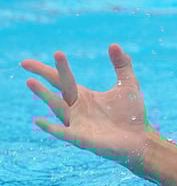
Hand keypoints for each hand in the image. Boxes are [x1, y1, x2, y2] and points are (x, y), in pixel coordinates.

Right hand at [22, 44, 153, 167]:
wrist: (141, 140)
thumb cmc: (132, 115)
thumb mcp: (127, 85)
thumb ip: (122, 66)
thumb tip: (114, 44)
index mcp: (84, 97)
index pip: (64, 79)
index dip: (55, 67)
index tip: (51, 52)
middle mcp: (76, 109)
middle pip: (58, 89)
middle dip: (45, 76)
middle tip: (26, 63)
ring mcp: (78, 124)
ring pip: (57, 108)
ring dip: (44, 95)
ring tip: (30, 82)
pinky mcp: (82, 139)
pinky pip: (63, 133)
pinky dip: (50, 128)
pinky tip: (38, 121)